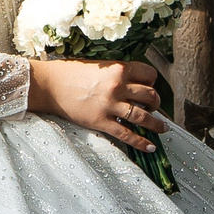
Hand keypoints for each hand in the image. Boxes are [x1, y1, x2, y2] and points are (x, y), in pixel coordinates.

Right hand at [28, 58, 165, 152]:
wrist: (49, 84)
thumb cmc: (71, 72)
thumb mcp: (99, 66)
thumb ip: (117, 73)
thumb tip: (134, 84)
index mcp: (118, 68)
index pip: (149, 74)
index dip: (152, 82)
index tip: (149, 88)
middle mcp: (117, 86)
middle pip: (150, 95)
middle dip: (156, 103)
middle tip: (154, 108)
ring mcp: (109, 105)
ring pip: (143, 116)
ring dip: (156, 124)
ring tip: (163, 129)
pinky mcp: (100, 122)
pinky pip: (126, 134)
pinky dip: (141, 142)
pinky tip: (151, 146)